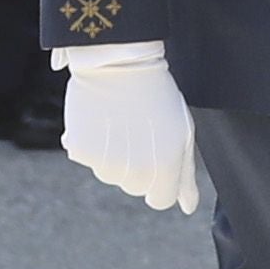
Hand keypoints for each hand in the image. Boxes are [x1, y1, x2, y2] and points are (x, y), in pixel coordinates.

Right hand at [54, 43, 205, 212]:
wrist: (118, 61)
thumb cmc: (156, 94)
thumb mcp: (182, 129)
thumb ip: (186, 173)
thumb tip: (188, 207)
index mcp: (167, 165)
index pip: (159, 200)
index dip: (160, 180)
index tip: (156, 155)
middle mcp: (137, 170)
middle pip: (134, 187)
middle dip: (137, 166)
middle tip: (138, 131)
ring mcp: (108, 162)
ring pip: (110, 175)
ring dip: (113, 156)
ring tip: (118, 123)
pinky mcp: (82, 151)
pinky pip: (87, 159)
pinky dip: (90, 144)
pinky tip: (99, 120)